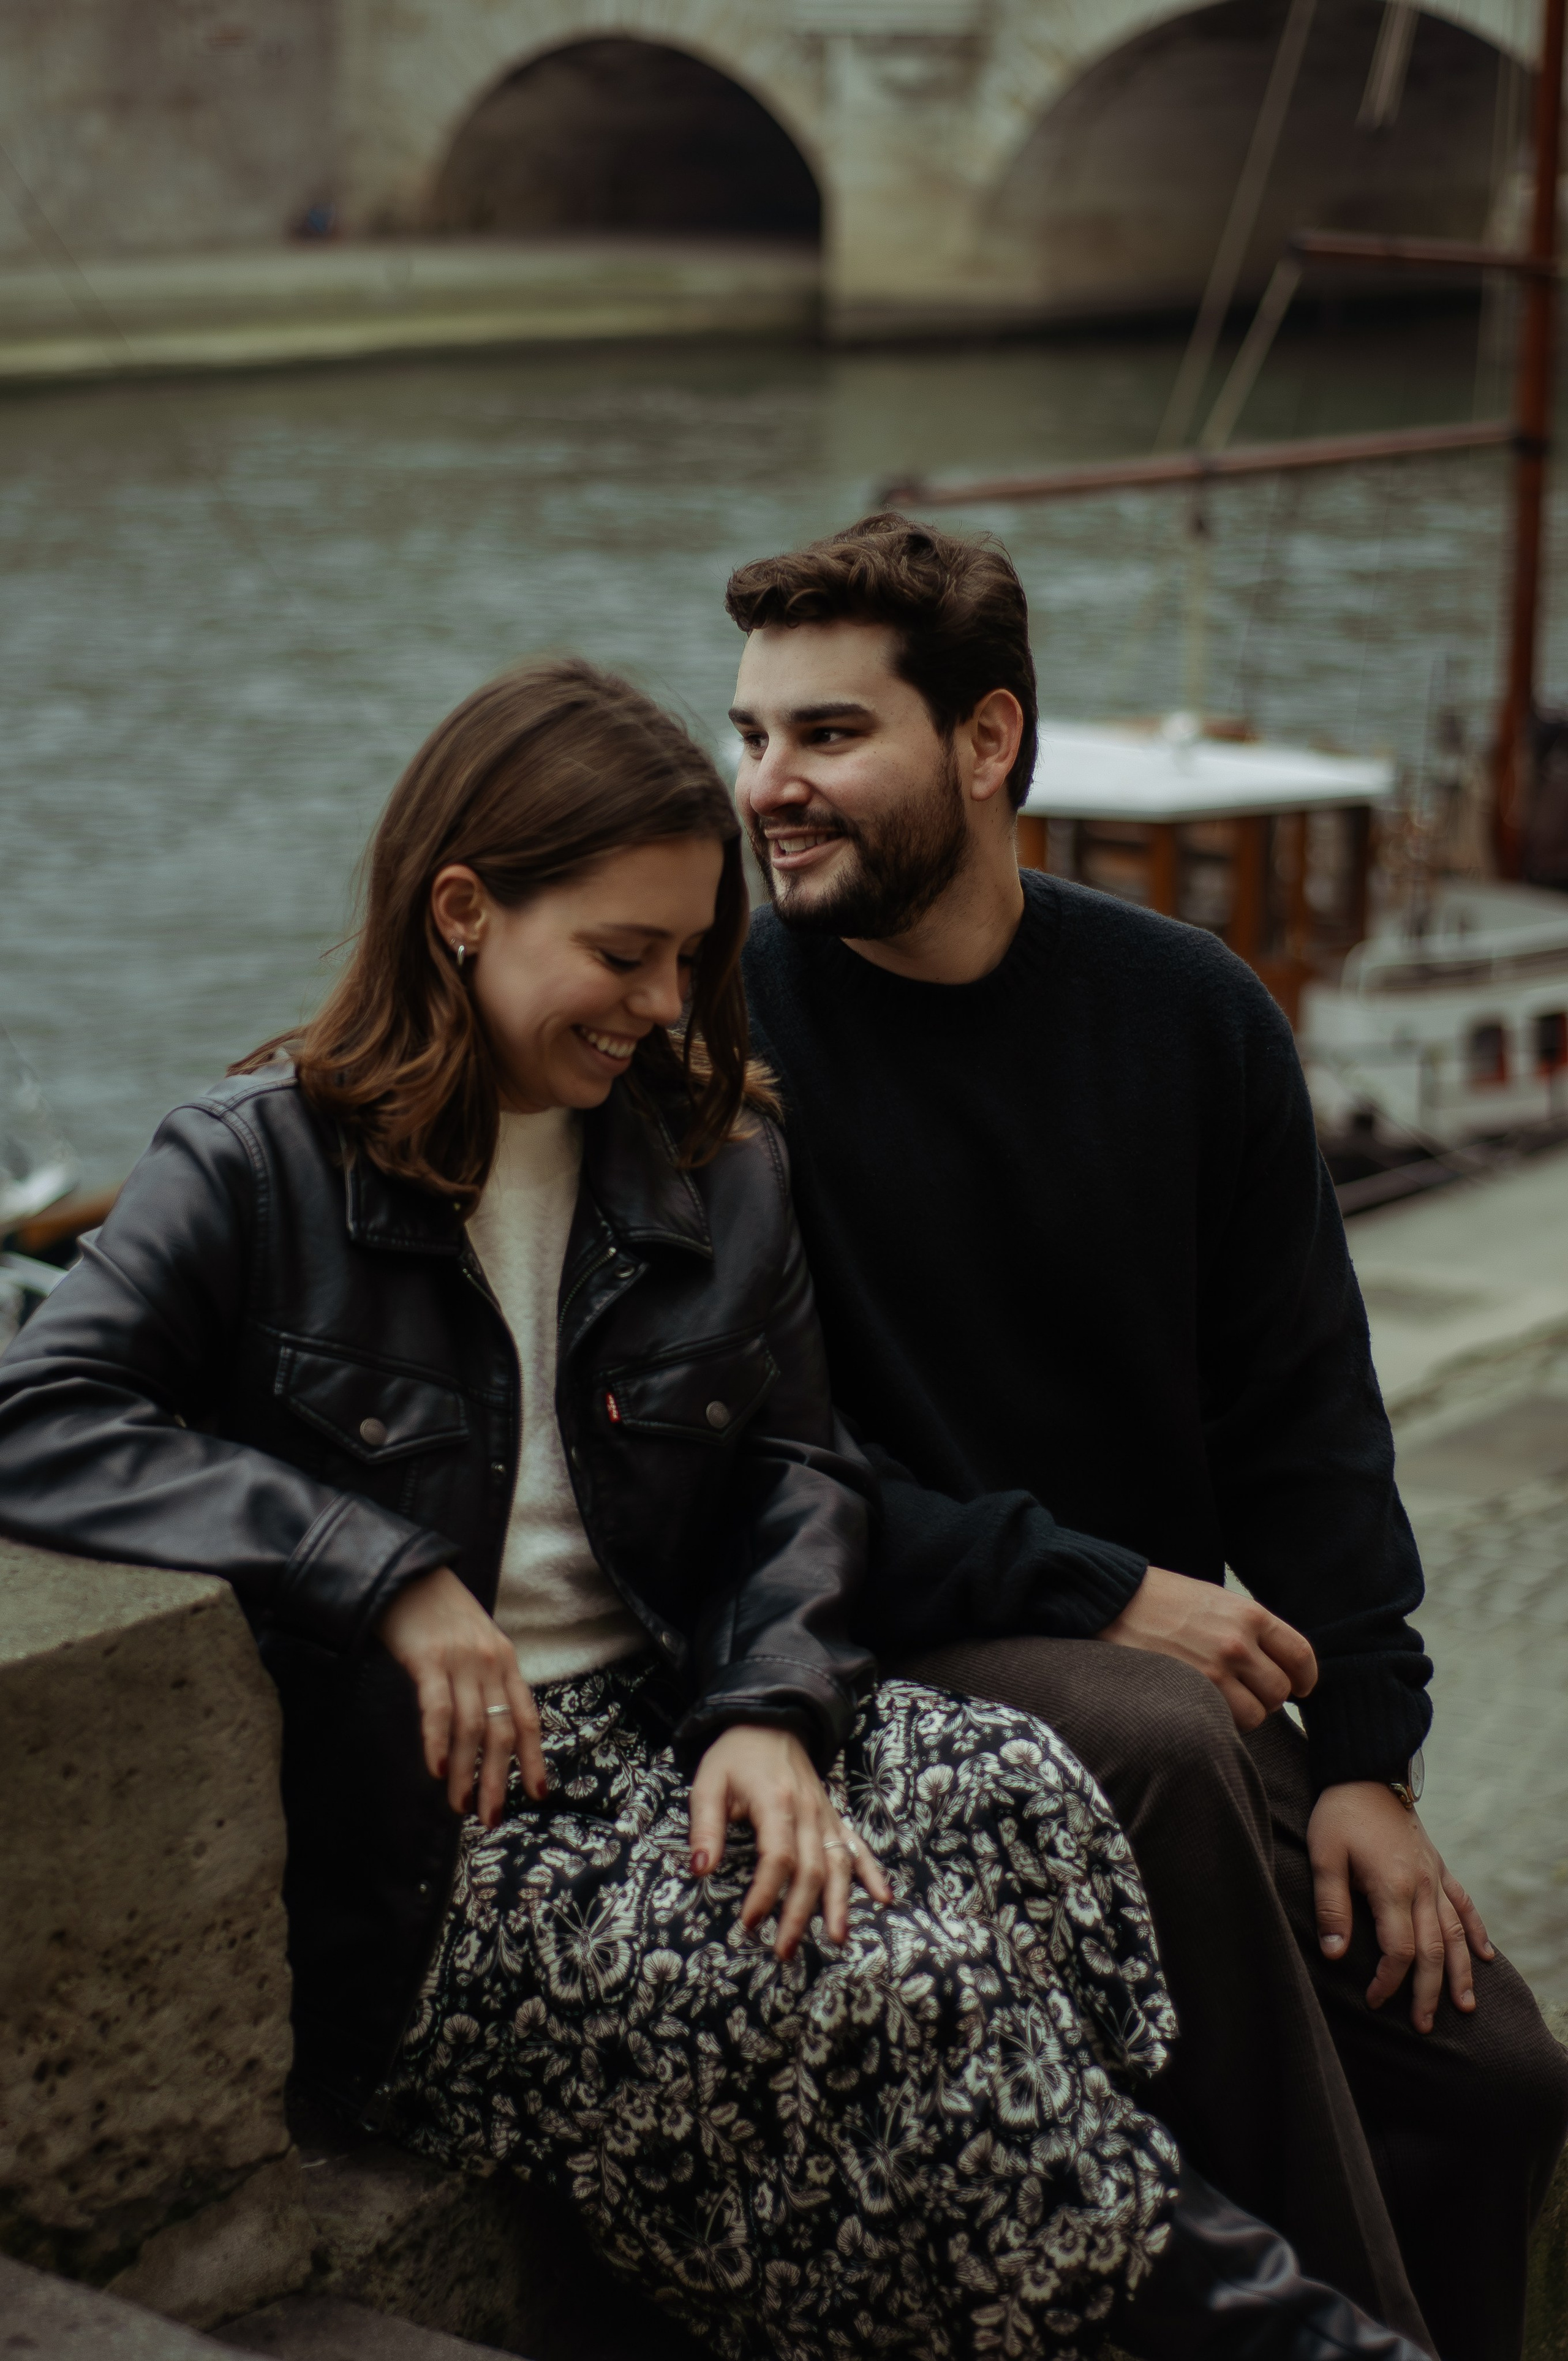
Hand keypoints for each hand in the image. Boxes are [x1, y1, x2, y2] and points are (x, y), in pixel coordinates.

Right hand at [377, 1566, 545, 1826]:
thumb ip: (485, 1681)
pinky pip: (437, 1708)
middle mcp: (490, 1663)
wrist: (409, 1572)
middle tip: (490, 1818)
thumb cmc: (440, 1615)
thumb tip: (486, 1732)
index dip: (534, 1759)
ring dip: (467, 1773)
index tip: (536, 1795)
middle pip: (502, 1731)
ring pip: (472, 1728)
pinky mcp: (428, 1658)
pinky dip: (439, 1742)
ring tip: (460, 1806)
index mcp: (506, 1661)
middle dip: (497, 1780)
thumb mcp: (476, 1644)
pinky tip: (437, 1769)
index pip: (527, 1718)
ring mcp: (460, 1660)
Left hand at [687, 1725, 891, 1959]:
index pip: (777, 1857)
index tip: (750, 1922)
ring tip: (837, 1938)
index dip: (766, 1893)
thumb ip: (705, 1827)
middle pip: (812, 1869)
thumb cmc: (734, 1755)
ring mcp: (824, 1814)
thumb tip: (700, 1870)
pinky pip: (857, 1845)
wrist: (769, 1720)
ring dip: (839, 1902)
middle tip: (784, 1950)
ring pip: (839, 1863)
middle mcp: (807, 1810)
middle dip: (800, 1913)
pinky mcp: (832, 1815)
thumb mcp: (708, 1784)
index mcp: (776, 1802)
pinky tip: (883, 1898)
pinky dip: (872, 1872)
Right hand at [1101, 1564, 1316, 1730]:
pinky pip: (1226, 1723)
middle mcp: (1238, 1643)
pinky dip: (1221, 1721)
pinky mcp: (1191, 1692)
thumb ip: (1248, 1628)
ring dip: (1244, 1712)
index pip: (1300, 1654)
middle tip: (1247, 1691)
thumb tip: (1275, 1661)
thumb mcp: (1215, 1600)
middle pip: (1280, 1690)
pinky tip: (1203, 1704)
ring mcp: (1214, 1671)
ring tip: (1222, 1698)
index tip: (1299, 1686)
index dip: (1304, 1677)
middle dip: (1268, 1696)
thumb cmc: (1161, 1599)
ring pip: (1257, 1713)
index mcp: (1249, 1614)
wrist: (1112, 1601)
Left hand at [1309, 1781, 1493, 2029]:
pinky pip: (1464, 1903)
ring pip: (1456, 1933)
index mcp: (1392, 1887)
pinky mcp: (1438, 1865)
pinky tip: (1485, 1956)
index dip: (1388, 1981)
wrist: (1365, 1771)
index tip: (1372, 2001)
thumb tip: (1335, 1954)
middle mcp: (1421, 1886)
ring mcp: (1434, 1876)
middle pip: (1433, 1951)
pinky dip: (1476, 1930)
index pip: (1398, 1950)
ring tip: (1465, 2007)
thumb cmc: (1339, 1814)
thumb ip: (1332, 1905)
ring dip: (1461, 1972)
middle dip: (1428, 1992)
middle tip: (1423, 2026)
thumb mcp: (1324, 1856)